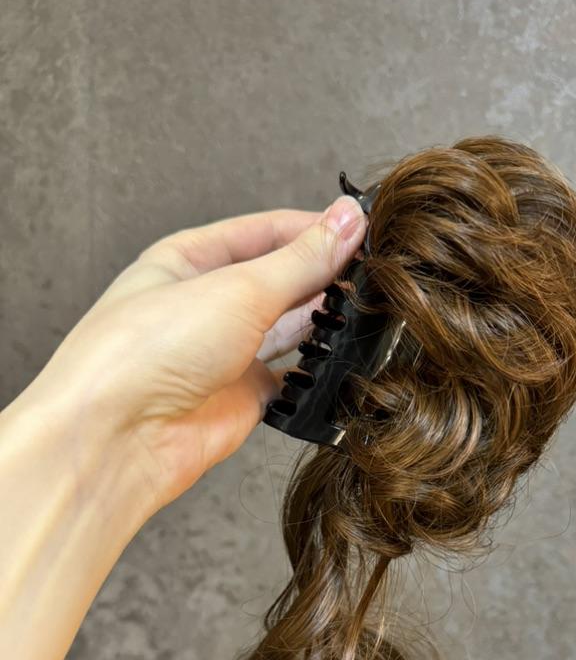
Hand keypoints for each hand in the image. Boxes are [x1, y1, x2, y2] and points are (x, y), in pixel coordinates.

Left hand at [28, 194, 365, 514]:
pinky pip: (292, 378)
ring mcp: (225, 353)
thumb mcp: (236, 289)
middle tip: (372, 270)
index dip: (314, 228)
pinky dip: (318, 369)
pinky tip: (341, 356)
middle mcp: (206, 305)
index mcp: (189, 260)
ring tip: (364, 309)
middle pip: (279, 278)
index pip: (265, 232)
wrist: (119, 438)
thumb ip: (301, 260)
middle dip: (323, 273)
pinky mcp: (243, 398)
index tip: (362, 228)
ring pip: (289, 327)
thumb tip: (346, 222)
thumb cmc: (144, 353)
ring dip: (323, 319)